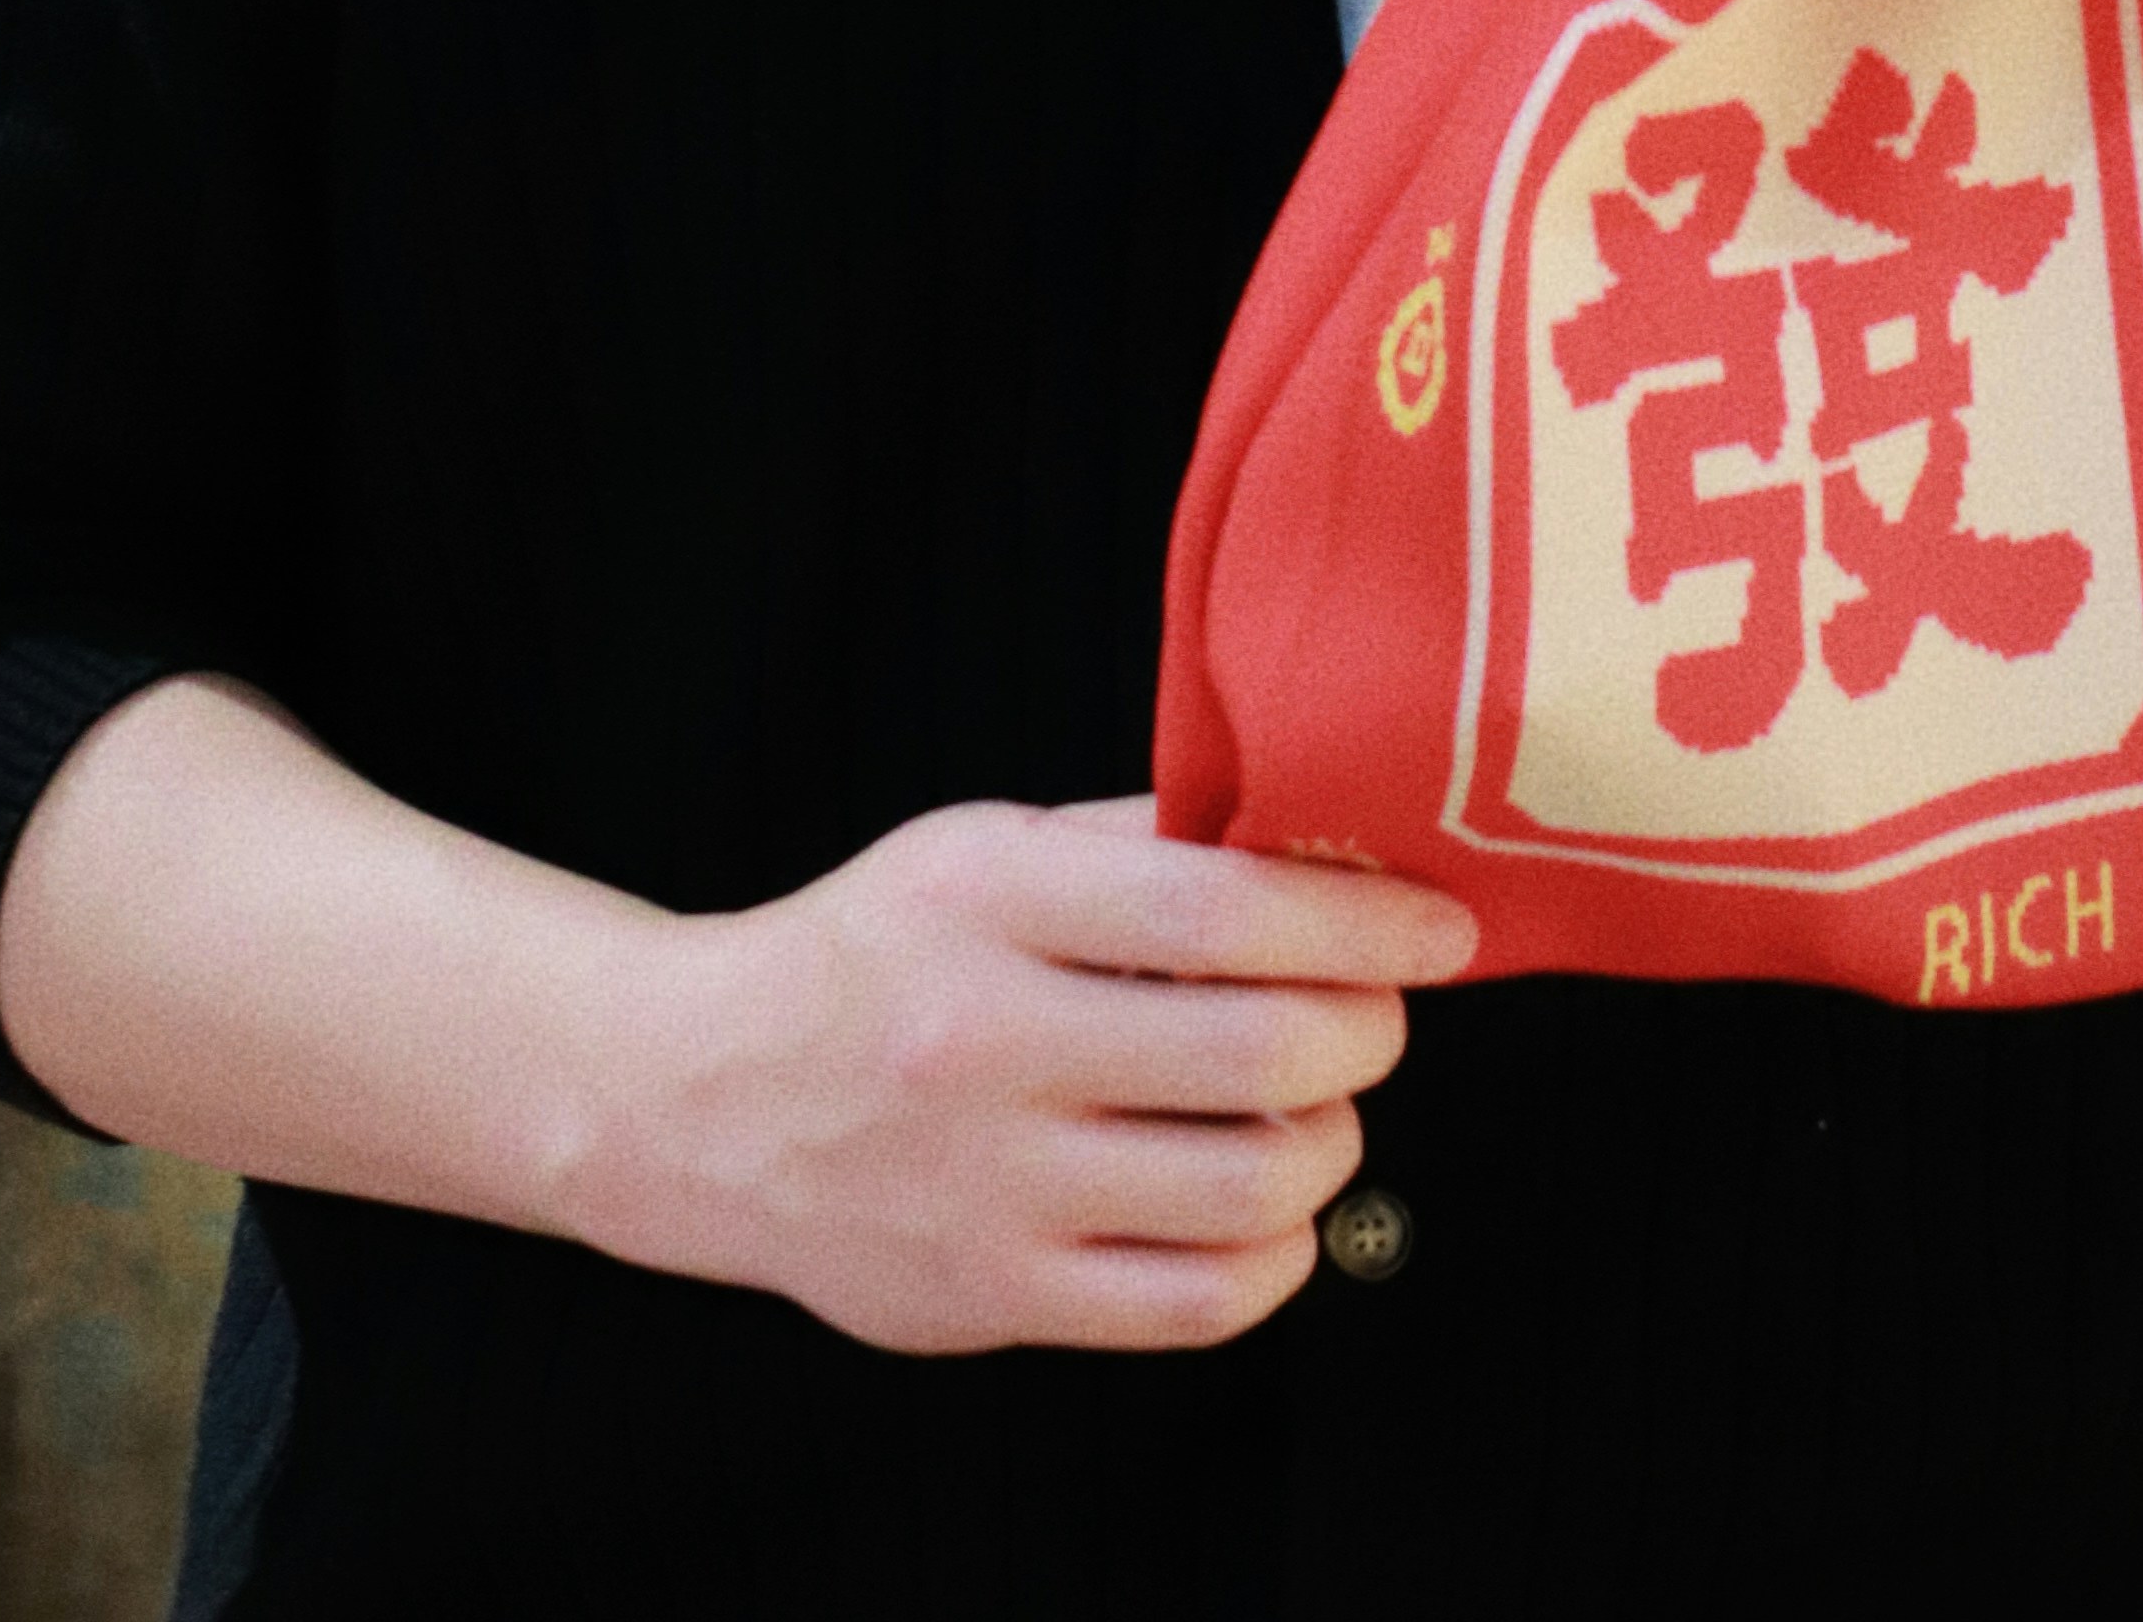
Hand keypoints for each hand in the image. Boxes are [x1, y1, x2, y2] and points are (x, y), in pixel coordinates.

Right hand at [570, 794, 1474, 1356]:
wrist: (704, 1098)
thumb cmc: (875, 957)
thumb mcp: (983, 849)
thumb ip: (1140, 842)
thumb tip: (1317, 844)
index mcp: (991, 901)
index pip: (1223, 906)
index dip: (1364, 920)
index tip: (1438, 927)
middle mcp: (988, 1041)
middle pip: (1260, 1048)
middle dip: (1365, 1032)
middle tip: (1375, 1019)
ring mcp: (991, 1183)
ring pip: (1250, 1183)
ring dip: (1330, 1144)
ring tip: (1316, 1110)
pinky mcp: (994, 1297)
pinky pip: (1196, 1301)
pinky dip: (1274, 1256)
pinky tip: (1270, 1209)